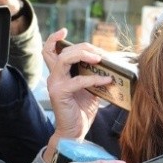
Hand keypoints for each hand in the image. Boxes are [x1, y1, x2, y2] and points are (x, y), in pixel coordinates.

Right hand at [41, 29, 111, 161]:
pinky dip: (93, 79)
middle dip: (82, 48)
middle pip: (63, 51)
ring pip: (64, 59)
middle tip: (99, 53)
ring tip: (99, 59)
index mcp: (60, 73)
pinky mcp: (60, 93)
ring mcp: (56, 84)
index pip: (50, 51)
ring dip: (82, 55)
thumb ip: (94, 76)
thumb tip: (112, 66)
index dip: (54, 39)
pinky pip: (77, 81)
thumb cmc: (82, 110)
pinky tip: (106, 80)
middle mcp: (55, 76)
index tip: (64, 31)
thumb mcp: (90, 89)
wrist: (74, 132)